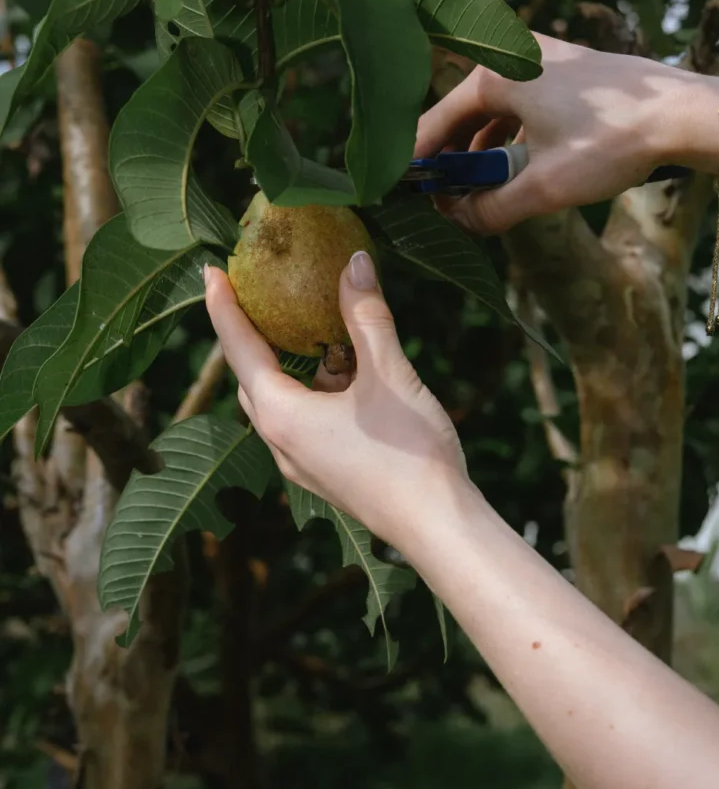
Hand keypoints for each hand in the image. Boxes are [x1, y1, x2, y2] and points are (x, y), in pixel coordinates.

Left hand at [204, 252, 468, 545]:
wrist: (437, 526)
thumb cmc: (408, 454)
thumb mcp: (388, 374)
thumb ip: (366, 316)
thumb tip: (355, 262)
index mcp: (280, 415)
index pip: (238, 348)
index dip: (223, 305)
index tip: (210, 269)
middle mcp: (281, 441)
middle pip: (252, 376)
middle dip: (252, 334)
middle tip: (255, 294)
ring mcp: (302, 462)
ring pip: (283, 400)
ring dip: (292, 363)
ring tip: (315, 327)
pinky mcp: (327, 473)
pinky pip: (307, 419)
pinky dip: (316, 389)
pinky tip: (351, 373)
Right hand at [416, 35, 718, 234]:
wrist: (684, 113)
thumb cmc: (612, 142)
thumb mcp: (545, 187)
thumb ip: (492, 209)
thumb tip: (459, 222)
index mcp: (495, 75)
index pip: (435, 123)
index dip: (420, 163)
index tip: (407, 193)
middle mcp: (512, 56)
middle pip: (462, 113)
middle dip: (451, 157)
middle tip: (442, 196)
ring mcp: (543, 57)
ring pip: (493, 109)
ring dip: (481, 149)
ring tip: (476, 189)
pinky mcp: (568, 69)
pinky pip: (521, 103)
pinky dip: (510, 135)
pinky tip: (515, 165)